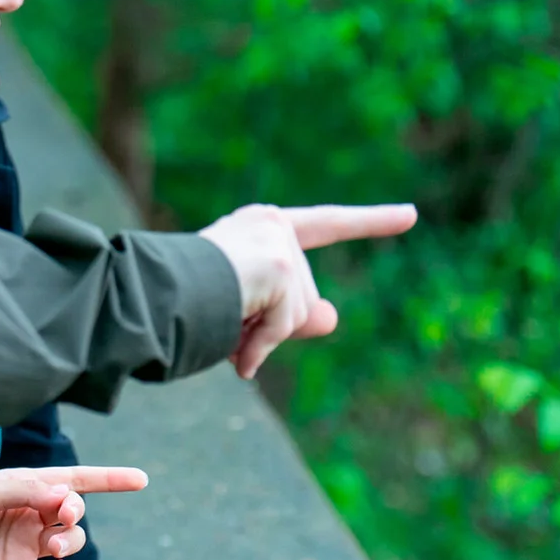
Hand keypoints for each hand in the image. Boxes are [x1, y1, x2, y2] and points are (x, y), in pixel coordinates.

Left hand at [0, 466, 148, 559]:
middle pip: (73, 511)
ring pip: (70, 542)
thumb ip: (24, 489)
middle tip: (60, 515)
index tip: (141, 479)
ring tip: (50, 545)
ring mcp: (24, 546)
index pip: (70, 479)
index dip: (107, 479)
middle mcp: (26, 515)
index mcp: (18, 487)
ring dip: (70, 542)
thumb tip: (67, 493)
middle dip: (75, 511)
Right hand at [199, 203, 416, 378]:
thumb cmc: (179, 297)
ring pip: (296, 315)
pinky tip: (231, 344)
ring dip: (258, 334)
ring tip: (216, 320)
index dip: (370, 221)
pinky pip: (283, 326)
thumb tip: (332, 316)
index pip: (326, 224)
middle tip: (222, 319)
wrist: (147, 290)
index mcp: (257, 226)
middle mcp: (271, 225)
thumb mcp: (242, 306)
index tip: (412, 215)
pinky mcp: (280, 267)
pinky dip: (257, 344)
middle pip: (304, 298)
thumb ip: (292, 314)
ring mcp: (277, 244)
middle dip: (273, 325)